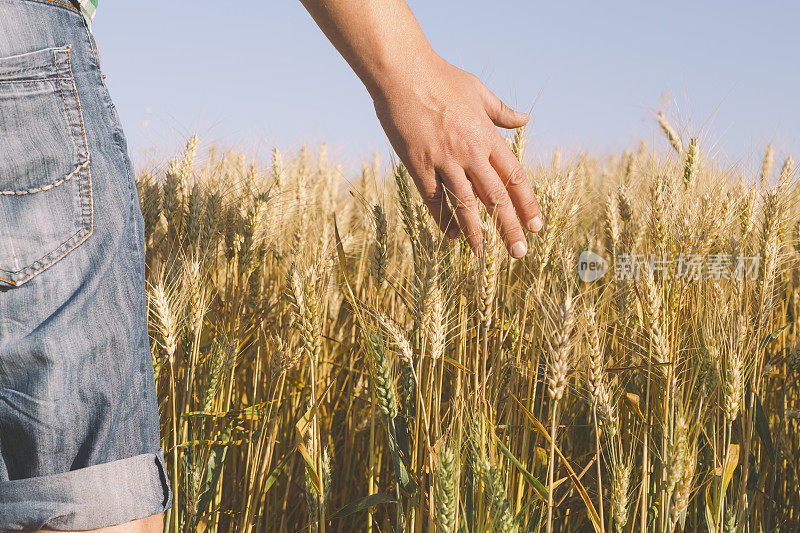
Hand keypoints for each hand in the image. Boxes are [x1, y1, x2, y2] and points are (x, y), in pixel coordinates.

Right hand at [371, 53, 541, 257]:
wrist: (402, 73)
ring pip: (464, 204)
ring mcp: (443, 160)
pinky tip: (450, 235)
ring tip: (482, 255)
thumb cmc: (441, 77)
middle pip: (495, 197)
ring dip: (475, 232)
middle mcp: (469, 152)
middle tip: (518, 253)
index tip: (536, 225)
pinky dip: (442, 219)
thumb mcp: (478, 91)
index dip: (527, 203)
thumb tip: (525, 118)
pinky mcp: (418, 165)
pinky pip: (433, 199)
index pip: (514, 177)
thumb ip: (501, 111)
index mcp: (487, 136)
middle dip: (509, 227)